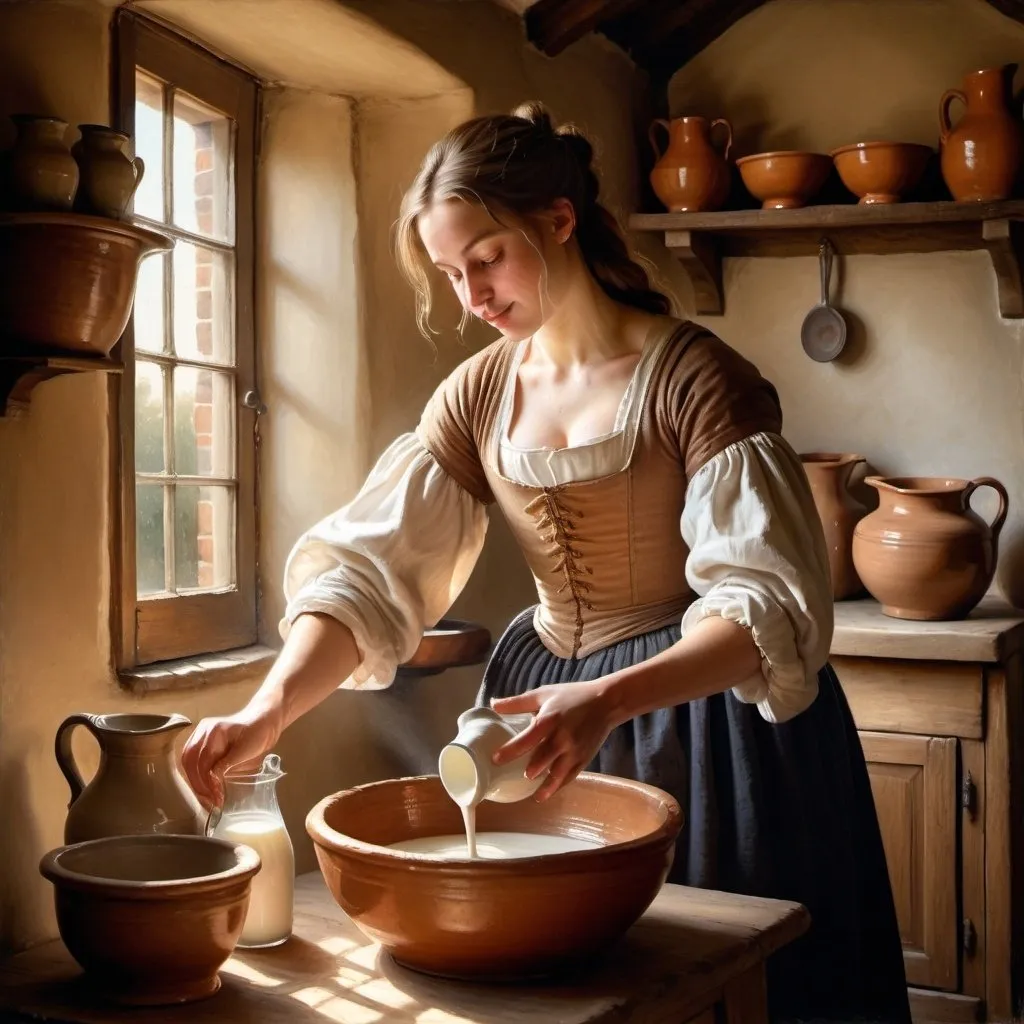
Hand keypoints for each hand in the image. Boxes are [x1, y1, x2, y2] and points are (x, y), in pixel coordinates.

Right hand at [181, 707, 282, 810]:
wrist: (263, 722)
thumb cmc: (258, 734)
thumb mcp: (246, 750)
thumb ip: (228, 763)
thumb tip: (212, 779)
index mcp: (213, 731)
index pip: (203, 760)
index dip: (208, 781)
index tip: (217, 796)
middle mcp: (202, 732)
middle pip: (190, 761)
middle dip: (198, 784)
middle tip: (211, 801)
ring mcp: (201, 736)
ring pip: (188, 762)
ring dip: (196, 782)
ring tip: (208, 798)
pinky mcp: (203, 744)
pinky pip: (193, 761)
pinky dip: (197, 776)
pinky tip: (205, 789)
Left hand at [490, 680, 619, 801]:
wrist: (606, 703)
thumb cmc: (572, 696)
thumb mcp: (543, 694)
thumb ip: (517, 702)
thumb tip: (492, 704)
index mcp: (549, 721)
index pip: (526, 740)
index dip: (510, 751)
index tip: (495, 760)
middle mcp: (562, 739)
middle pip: (542, 761)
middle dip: (529, 772)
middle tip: (512, 780)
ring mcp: (574, 751)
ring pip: (557, 775)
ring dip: (544, 787)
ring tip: (534, 796)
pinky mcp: (584, 759)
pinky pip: (569, 777)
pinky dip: (558, 786)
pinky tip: (549, 792)